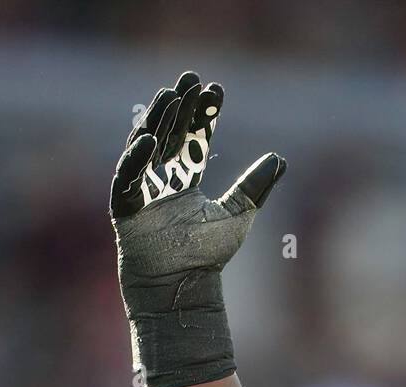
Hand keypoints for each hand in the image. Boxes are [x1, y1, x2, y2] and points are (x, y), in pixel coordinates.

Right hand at [110, 71, 285, 386]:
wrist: (183, 288)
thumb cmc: (207, 258)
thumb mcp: (238, 214)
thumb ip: (256, 186)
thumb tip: (280, 158)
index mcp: (185, 183)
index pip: (194, 139)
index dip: (203, 115)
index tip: (215, 89)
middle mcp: (162, 182)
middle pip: (169, 135)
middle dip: (179, 107)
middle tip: (190, 78)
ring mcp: (141, 193)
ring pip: (147, 147)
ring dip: (158, 121)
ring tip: (170, 95)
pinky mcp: (125, 208)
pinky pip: (127, 178)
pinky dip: (135, 159)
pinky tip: (148, 137)